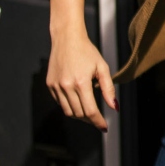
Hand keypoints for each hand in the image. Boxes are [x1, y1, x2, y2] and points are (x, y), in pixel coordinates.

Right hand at [46, 0, 115, 131]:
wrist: (67, 38)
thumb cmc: (87, 51)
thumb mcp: (102, 67)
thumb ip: (108, 89)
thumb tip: (114, 107)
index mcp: (81, 83)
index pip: (90, 111)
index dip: (98, 121)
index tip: (104, 127)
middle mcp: (66, 86)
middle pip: (79, 114)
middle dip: (90, 119)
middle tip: (97, 118)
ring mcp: (56, 86)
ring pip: (68, 111)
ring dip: (79, 115)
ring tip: (88, 110)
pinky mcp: (50, 85)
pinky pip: (60, 103)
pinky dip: (69, 105)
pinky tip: (76, 99)